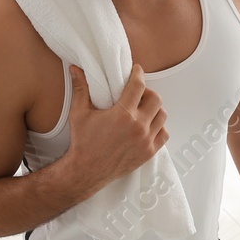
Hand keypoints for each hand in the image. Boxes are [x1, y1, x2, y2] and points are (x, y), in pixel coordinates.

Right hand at [63, 63, 167, 193]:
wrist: (87, 170)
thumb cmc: (83, 142)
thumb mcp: (79, 113)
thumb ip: (80, 88)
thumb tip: (76, 69)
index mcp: (122, 115)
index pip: (139, 86)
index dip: (138, 74)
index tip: (137, 70)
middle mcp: (138, 127)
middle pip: (156, 99)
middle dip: (147, 92)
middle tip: (138, 93)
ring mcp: (145, 141)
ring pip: (162, 115)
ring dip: (154, 109)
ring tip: (143, 109)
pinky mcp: (149, 152)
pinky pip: (164, 134)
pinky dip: (159, 127)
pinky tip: (147, 125)